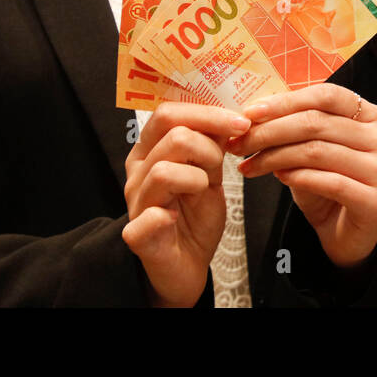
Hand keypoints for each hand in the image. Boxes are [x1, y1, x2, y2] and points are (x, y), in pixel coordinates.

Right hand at [121, 102, 250, 306]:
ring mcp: (135, 203)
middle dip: (209, 145)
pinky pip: (147, 218)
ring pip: (164, 170)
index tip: (241, 122)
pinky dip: (164, 216)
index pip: (168, 113)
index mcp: (150, 151)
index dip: (207, 113)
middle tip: (222, 164)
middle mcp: (138, 172)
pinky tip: (174, 218)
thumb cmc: (195, 215)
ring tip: (203, 191)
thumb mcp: (208, 171)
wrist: (189, 264)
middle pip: (171, 134)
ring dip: (198, 178)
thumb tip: (230, 114)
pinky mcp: (138, 236)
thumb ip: (211, 144)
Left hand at [226, 84, 376, 268]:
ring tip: (249, 165)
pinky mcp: (376, 201)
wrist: (344, 234)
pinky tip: (278, 177)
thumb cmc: (324, 185)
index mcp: (367, 115)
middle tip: (238, 143)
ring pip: (318, 151)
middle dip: (269, 132)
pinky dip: (298, 178)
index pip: (325, 95)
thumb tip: (251, 113)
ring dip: (275, 157)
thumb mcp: (307, 149)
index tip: (249, 114)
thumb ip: (290, 128)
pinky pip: (331, 182)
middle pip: (317, 123)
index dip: (284, 102)